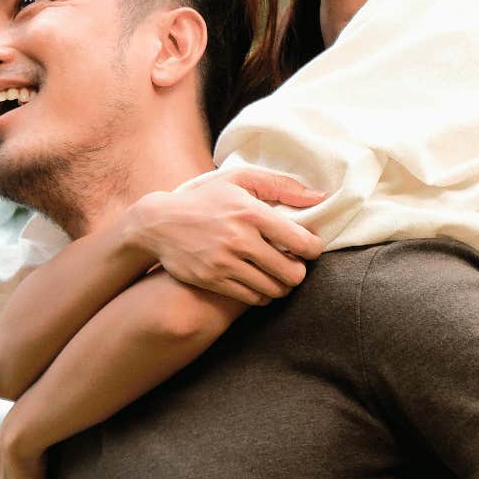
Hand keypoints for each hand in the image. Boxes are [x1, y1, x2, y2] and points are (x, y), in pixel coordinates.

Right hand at [130, 168, 326, 305]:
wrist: (159, 224)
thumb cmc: (205, 199)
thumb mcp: (239, 180)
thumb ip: (281, 185)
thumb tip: (319, 197)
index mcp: (250, 212)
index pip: (300, 241)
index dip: (313, 249)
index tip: (309, 248)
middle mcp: (240, 239)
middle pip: (292, 272)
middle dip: (299, 271)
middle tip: (294, 265)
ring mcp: (225, 263)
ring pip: (274, 289)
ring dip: (282, 285)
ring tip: (278, 275)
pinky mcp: (213, 280)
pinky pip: (253, 298)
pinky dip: (263, 295)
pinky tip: (260, 283)